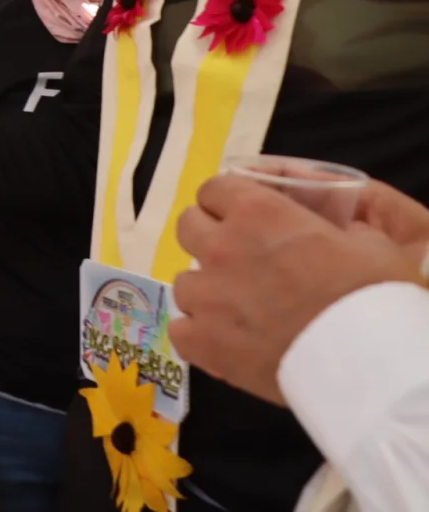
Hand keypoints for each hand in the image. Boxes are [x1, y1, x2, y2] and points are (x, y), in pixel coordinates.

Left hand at [171, 173, 421, 405]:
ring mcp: (204, 296)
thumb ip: (329, 228)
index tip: (243, 218)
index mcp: (257, 212)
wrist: (364, 362)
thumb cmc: (371, 296)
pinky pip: (180, 328)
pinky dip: (198, 333)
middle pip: (189, 226)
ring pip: (184, 280)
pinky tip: (225, 340)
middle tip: (240, 258)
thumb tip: (321, 234)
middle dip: (209, 235)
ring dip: (207, 289)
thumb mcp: (366, 242)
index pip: (214, 189)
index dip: (228, 202)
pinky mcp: (200, 341)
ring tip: (239, 309)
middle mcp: (220, 247)